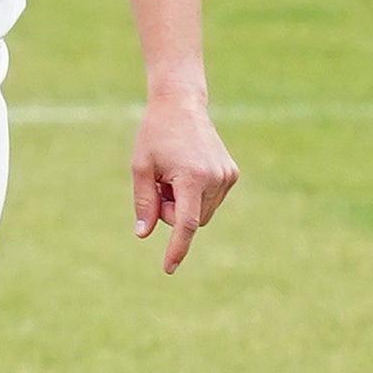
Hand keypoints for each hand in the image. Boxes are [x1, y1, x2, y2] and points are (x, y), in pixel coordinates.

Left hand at [133, 94, 237, 270]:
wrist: (181, 105)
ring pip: (201, 213)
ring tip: (174, 174)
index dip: (177, 248)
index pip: (186, 224)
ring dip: (183, 203)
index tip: (168, 268)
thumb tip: (143, 235)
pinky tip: (187, 170)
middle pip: (190, 219)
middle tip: (160, 184)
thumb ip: (143, 203)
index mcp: (191, 177)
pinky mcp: (232, 173)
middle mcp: (215, 178)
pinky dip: (195, 195)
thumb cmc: (155, 135)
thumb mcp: (141, 168)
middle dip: (171, 212)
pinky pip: (210, 201)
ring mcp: (227, 176)